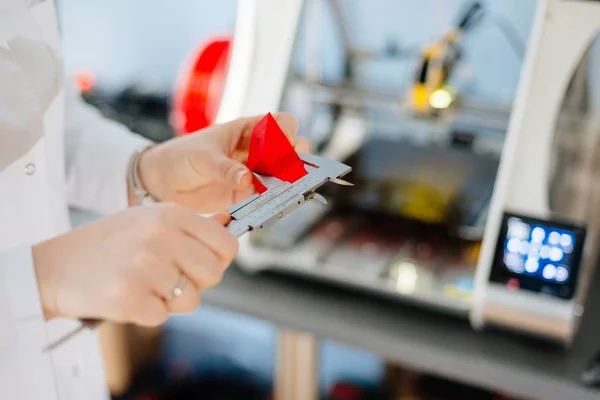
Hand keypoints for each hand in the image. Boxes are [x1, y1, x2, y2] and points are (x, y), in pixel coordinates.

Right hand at [32, 203, 237, 325]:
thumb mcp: (151, 219)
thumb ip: (193, 224)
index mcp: (171, 214)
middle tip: (169, 278)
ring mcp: (144, 267)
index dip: (218, 260)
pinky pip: (162, 316)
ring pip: (191, 299)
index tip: (202, 264)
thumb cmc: (111, 243)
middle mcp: (160, 236)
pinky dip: (148, 312)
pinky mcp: (128, 298)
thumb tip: (229, 221)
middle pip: (213, 274)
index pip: (227, 244)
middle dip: (197, 283)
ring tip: (144, 284)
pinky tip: (128, 296)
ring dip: (171, 300)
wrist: (56, 266)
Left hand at [136, 113, 309, 212]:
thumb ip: (224, 168)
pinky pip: (267, 196)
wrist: (161, 181)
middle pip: (290, 150)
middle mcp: (255, 150)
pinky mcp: (246, 194)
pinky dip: (271, 200)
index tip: (284, 147)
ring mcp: (253, 172)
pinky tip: (268, 204)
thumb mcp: (201, 157)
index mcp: (247, 130)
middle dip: (295, 160)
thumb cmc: (180, 156)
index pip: (280, 124)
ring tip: (280, 191)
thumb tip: (247, 178)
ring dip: (286, 183)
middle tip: (287, 173)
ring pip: (282, 175)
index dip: (288, 133)